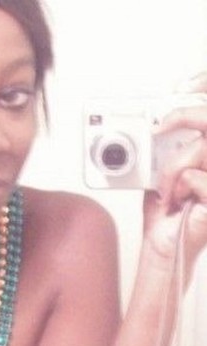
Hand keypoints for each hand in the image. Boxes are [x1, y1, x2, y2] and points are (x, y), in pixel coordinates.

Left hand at [143, 72, 206, 276]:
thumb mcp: (158, 172)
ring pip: (199, 151)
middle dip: (186, 116)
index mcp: (204, 151)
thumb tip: (157, 124)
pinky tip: (177, 201)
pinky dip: (178, 188)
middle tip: (162, 125)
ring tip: (166, 188)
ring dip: (173, 169)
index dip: (204, 88)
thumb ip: (164, 149)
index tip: (184, 85)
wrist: (162, 246)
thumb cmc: (164, 214)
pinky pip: (196, 177)